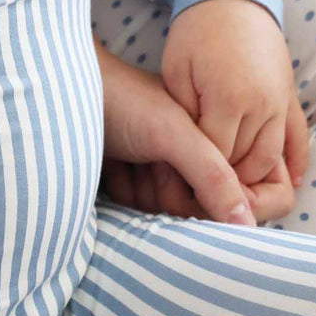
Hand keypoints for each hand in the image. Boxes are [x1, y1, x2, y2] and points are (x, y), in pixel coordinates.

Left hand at [97, 41, 266, 223]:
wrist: (67, 90)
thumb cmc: (123, 101)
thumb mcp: (174, 134)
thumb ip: (212, 176)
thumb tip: (247, 225)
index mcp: (218, 140)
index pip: (229, 199)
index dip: (202, 196)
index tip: (176, 169)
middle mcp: (192, 155)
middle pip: (189, 211)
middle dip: (166, 191)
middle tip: (149, 158)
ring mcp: (159, 166)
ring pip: (159, 211)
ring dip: (139, 188)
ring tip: (128, 154)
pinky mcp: (130, 176)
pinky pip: (133, 205)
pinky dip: (121, 187)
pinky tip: (113, 162)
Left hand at [162, 0, 308, 192]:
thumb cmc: (194, 35)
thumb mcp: (176, 74)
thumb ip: (185, 116)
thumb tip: (191, 155)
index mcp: (229, 99)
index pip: (214, 156)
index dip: (195, 173)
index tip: (179, 186)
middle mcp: (262, 105)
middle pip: (243, 162)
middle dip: (222, 181)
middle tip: (198, 195)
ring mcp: (280, 102)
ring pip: (268, 158)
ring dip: (249, 176)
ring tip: (225, 189)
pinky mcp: (289, 96)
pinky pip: (297, 139)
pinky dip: (293, 162)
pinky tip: (285, 181)